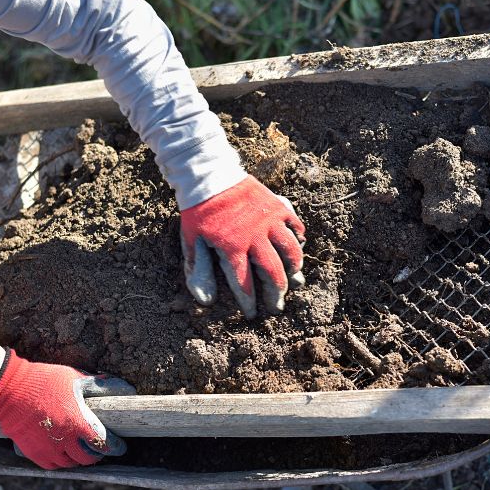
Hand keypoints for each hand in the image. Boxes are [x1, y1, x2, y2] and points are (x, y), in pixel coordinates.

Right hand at [0, 350, 135, 469]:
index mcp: (77, 422)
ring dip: (79, 459)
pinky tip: (64, 454)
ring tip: (83, 452)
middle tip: (101, 449)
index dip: (115, 447)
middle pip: (87, 458)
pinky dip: (61, 462)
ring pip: (70, 464)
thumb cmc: (44, 381)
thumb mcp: (75, 378)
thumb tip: (124, 387)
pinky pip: (51, 465)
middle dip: (97, 455)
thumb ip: (99, 385)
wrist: (9, 390)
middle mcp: (63, 440)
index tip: (121, 447)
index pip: (103, 443)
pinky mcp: (32, 452)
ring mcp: (46, 448)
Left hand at [180, 175, 305, 318]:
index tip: (252, 313)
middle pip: (273, 272)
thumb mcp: (191, 240)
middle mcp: (255, 237)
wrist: (209, 175)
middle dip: (277, 292)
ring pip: (291, 250)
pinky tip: (297, 245)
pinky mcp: (277, 206)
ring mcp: (269, 221)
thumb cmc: (198, 211)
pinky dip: (299, 238)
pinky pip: (295, 225)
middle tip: (277, 304)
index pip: (245, 283)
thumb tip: (205, 300)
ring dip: (294, 266)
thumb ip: (198, 270)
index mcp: (232, 248)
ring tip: (294, 277)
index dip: (249, 302)